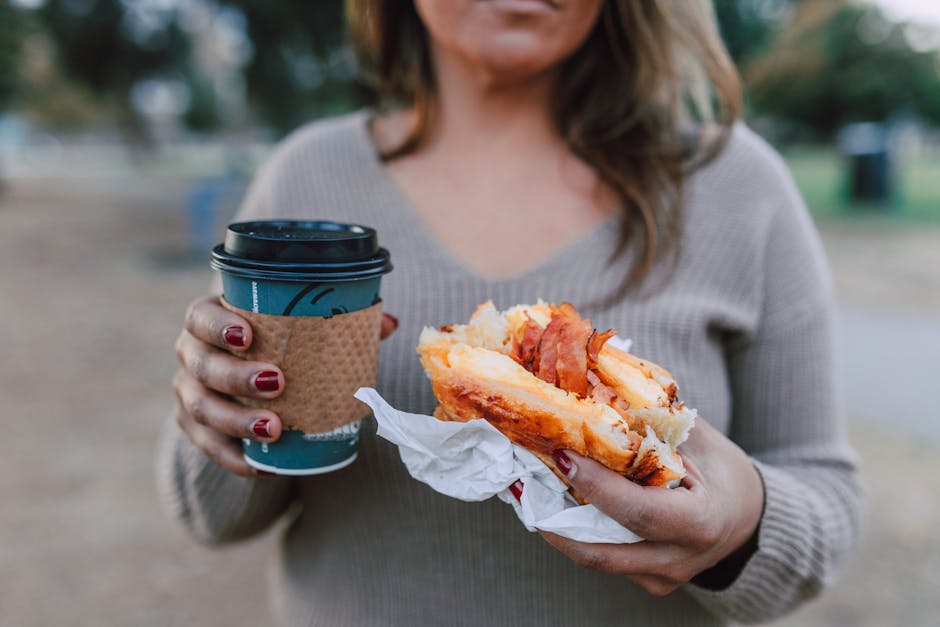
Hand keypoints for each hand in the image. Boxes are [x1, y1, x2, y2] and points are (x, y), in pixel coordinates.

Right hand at [173, 294, 398, 477]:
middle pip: (202, 366)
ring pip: (201, 409)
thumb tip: (389, 324)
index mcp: (210, 322)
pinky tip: (264, 466)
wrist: (244, 383)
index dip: (217, 326)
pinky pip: (209, 448)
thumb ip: (339, 323)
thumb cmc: (277, 345)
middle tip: (276, 384)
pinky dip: (235, 459)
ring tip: (274, 429)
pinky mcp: (195, 429)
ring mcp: (188, 393)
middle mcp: (192, 355)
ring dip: (236, 421)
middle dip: (235, 376)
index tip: (248, 336)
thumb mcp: (298, 329)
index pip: (200, 317)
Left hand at [516, 418, 763, 595]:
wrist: (748, 516)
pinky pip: (603, 557)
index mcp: (699, 522)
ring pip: (594, 558)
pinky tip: (551, 501)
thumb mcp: (697, 438)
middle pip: (601, 550)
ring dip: (555, 525)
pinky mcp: (648, 582)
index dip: (596, 486)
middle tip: (521, 479)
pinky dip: (575, 531)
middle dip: (555, 517)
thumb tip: (598, 379)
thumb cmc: (720, 468)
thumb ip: (652, 420)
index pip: (637, 511)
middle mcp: (679, 559)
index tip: (562, 455)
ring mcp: (662, 577)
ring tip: (524, 489)